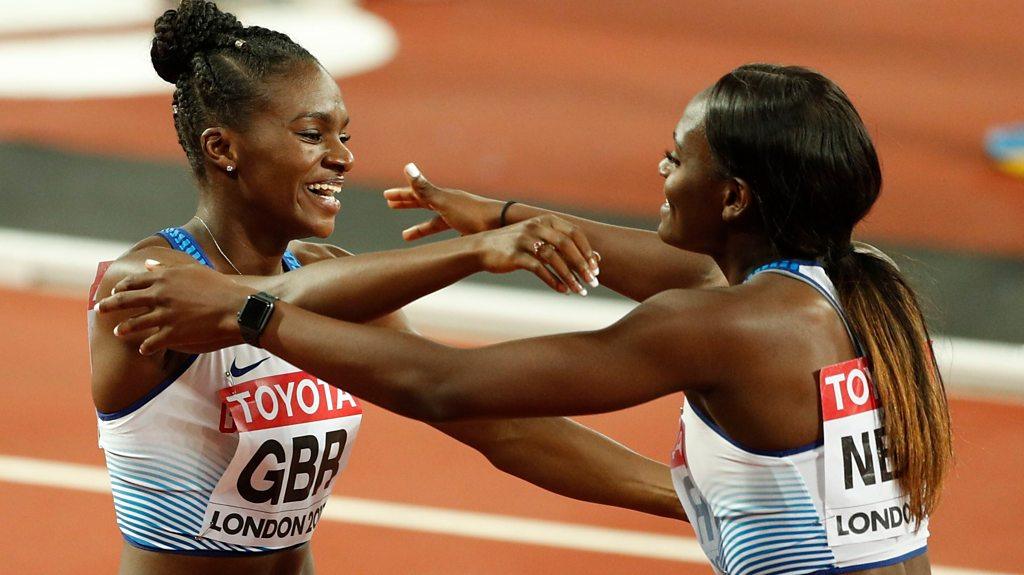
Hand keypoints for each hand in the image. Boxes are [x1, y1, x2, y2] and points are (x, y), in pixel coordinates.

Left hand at [95, 259, 249, 354]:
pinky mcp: (173, 333)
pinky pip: (153, 343)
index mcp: (164, 278)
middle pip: (126, 301)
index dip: (121, 287)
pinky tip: (143, 350)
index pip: (134, 282)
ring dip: (125, 329)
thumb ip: (167, 266)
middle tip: (98, 309)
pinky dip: (146, 347)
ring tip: (118, 332)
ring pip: (135, 324)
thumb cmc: (218, 286)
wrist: (236, 307)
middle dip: (109, 305)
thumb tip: (148, 264)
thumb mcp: (192, 269)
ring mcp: (165, 315)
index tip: (113, 291)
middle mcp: (160, 295)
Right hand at [383, 163, 504, 240]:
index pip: (417, 193)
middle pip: (424, 204)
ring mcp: (460, 219)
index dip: (401, 195)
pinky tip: (437, 247)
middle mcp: (451, 205)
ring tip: (405, 237)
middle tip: (391, 205)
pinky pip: (449, 235)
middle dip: (407, 204)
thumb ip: (424, 188)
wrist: (501, 225)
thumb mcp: (443, 201)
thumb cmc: (472, 214)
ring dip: (420, 228)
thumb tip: (407, 166)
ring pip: (435, 223)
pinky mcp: (469, 233)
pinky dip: (440, 239)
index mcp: (443, 197)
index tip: (386, 197)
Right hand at [472, 215, 599, 294]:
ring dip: (570, 277)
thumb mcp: (541, 240)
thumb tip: (596, 259)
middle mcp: (537, 226)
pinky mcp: (516, 255)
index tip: (595, 269)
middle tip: (592, 282)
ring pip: (554, 259)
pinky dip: (553, 281)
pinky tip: (562, 291)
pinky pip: (539, 269)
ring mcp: (525, 240)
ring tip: (579, 291)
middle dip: (582, 266)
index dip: (587, 251)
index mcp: (546, 220)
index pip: (575, 233)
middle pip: (567, 245)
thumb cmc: (518, 246)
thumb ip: (565, 247)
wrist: (483, 248)